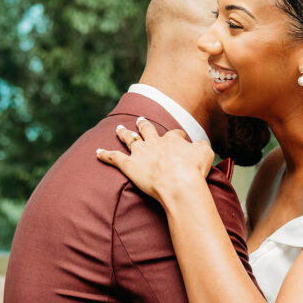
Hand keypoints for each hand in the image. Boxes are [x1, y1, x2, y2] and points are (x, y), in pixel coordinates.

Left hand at [96, 117, 214, 204]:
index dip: (177, 136)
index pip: (174, 134)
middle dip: (143, 125)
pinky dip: (104, 155)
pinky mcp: (129, 166)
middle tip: (140, 120)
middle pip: (147, 130)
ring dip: (123, 133)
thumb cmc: (194, 169)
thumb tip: (200, 144)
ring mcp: (140, 153)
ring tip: (118, 128)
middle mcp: (154, 143)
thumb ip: (202, 146)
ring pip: (129, 139)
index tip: (180, 138)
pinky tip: (97, 152)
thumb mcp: (205, 153)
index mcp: (171, 140)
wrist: (179, 183)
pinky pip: (114, 158)